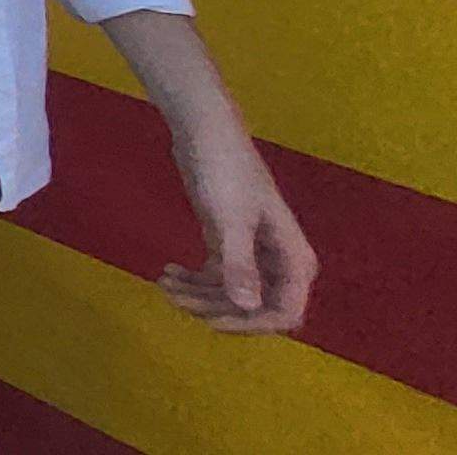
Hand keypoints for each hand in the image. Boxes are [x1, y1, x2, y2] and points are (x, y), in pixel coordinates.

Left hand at [160, 132, 315, 334]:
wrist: (204, 132)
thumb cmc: (224, 170)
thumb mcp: (229, 219)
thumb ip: (239, 263)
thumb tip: (248, 306)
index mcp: (293, 257)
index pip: (285, 312)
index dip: (251, 324)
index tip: (210, 320)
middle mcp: (279, 261)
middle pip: (253, 308)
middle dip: (213, 308)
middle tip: (173, 295)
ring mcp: (253, 254)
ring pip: (230, 295)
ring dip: (196, 296)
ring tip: (163, 282)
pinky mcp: (229, 244)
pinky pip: (216, 278)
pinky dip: (192, 281)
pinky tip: (166, 273)